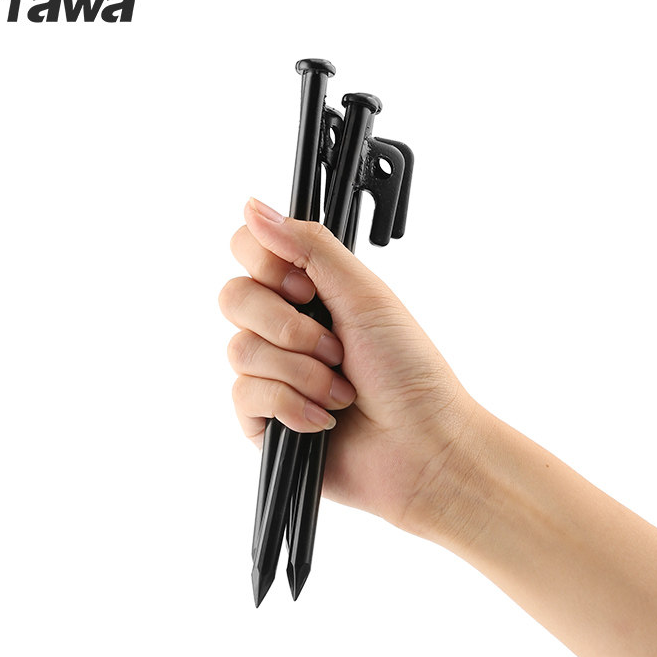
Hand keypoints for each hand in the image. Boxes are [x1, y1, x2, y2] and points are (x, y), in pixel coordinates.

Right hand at [219, 198, 480, 536]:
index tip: (306, 289)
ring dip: (300, 372)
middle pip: (233, 298)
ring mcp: (272, 372)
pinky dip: (291, 406)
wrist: (423, 448)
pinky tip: (324, 419)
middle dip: (289, 327)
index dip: (268, 267)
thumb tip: (254, 208)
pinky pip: (244, 396)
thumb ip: (309, 246)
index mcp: (309, 291)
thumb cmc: (409, 371)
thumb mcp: (364, 294)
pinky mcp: (264, 418)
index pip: (249, 251)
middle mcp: (285, 327)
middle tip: (336, 348)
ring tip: (340, 391)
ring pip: (240, 350)